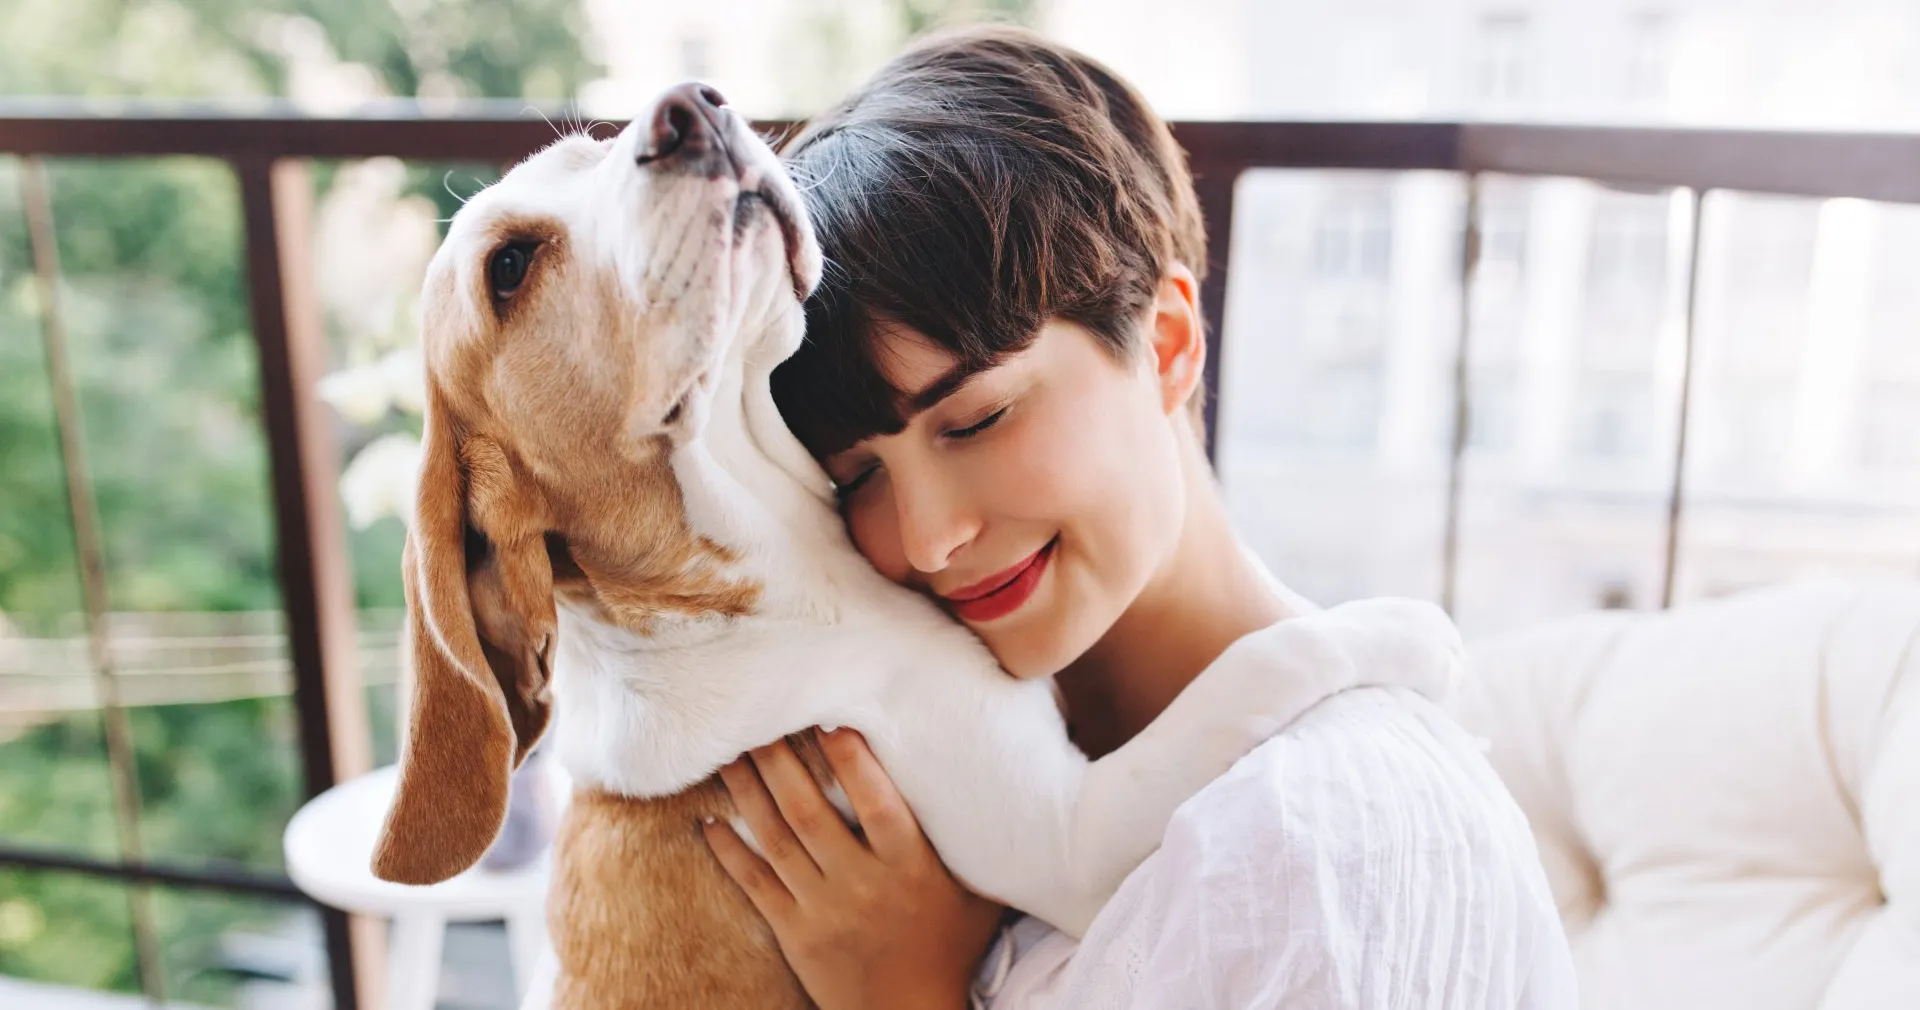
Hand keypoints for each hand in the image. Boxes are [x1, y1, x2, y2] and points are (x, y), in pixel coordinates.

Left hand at [703, 729, 1005, 1009]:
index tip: (829, 719)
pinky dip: (730, 853)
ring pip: (776, 840)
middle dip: (780, 763)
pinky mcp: (794, 933)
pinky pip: (755, 885)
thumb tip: (1010, 792)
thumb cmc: (948, 950)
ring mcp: (823, 908)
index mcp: (910, 867)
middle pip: (810, 812)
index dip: (852, 760)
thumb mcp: (979, 898)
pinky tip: (709, 822)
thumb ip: (982, 848)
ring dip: (749, 794)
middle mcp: (863, 883)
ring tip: (729, 753)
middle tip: (756, 719)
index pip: (877, 803)